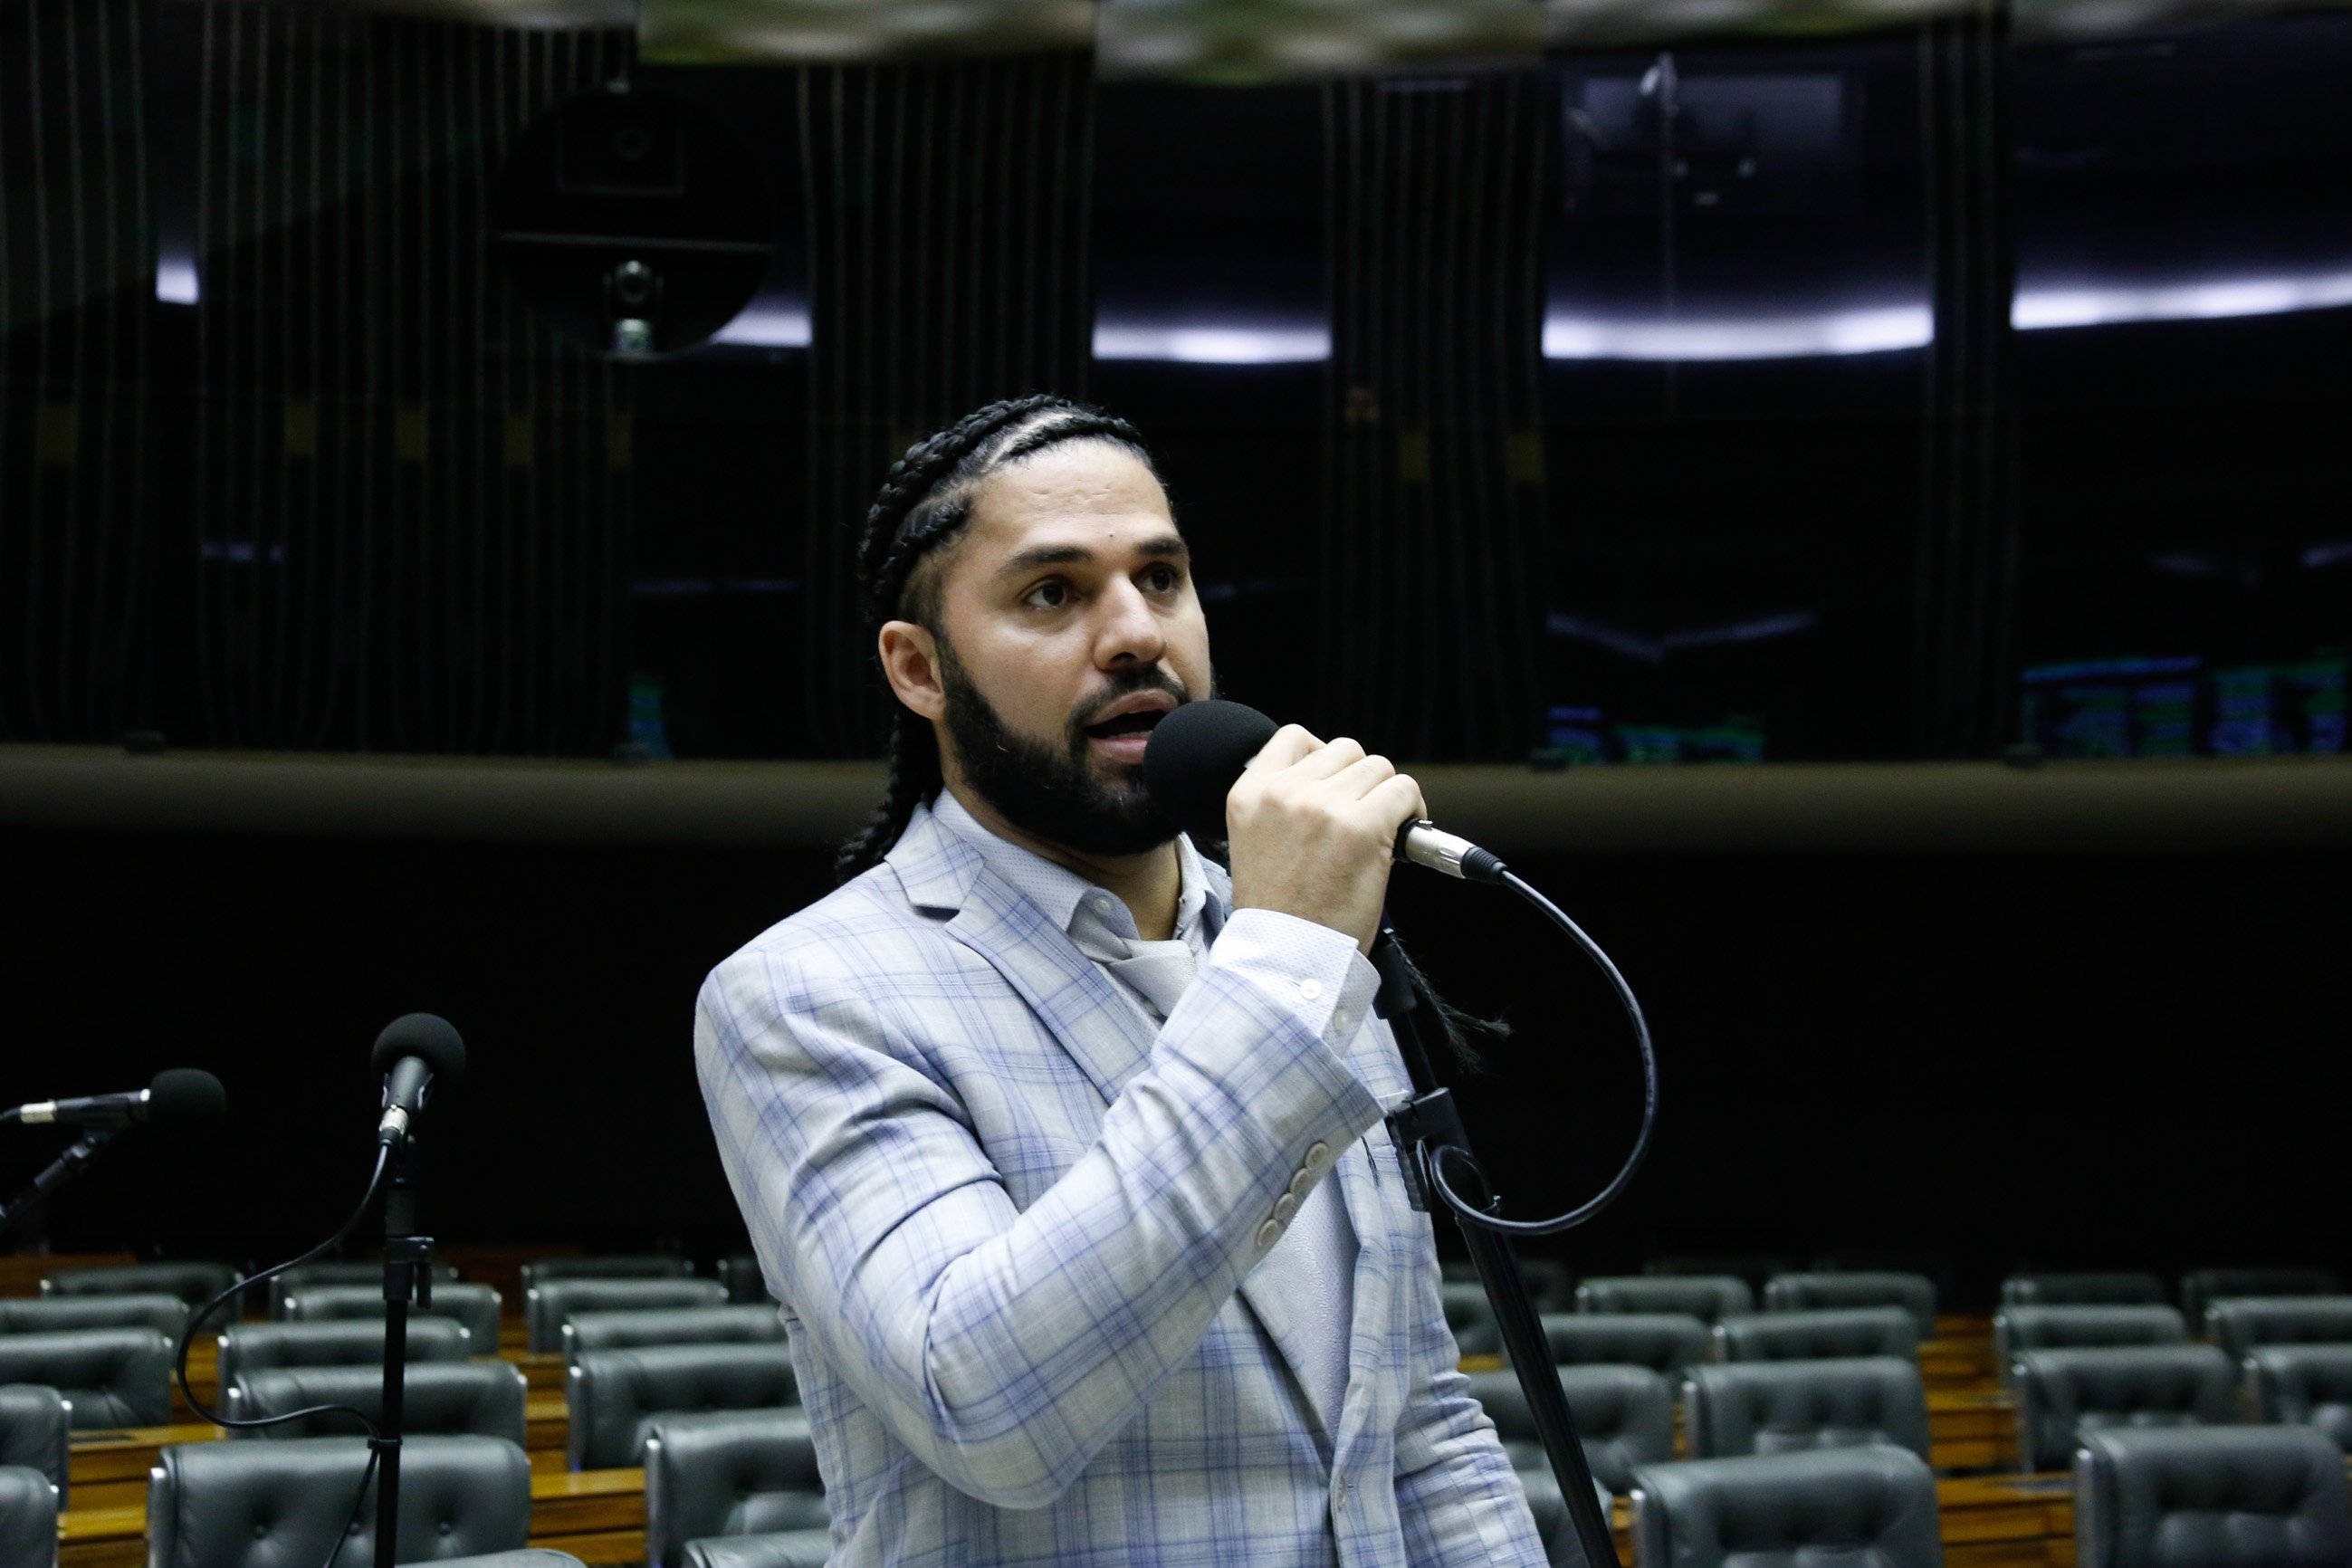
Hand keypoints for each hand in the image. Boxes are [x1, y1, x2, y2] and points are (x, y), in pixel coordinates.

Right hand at [1224, 725, 1426, 953]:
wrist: (1287, 956)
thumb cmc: (1281, 911)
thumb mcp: (1256, 839)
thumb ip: (1285, 800)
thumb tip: (1336, 777)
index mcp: (1249, 793)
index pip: (1294, 737)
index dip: (1324, 757)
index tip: (1337, 785)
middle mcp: (1283, 792)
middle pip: (1345, 749)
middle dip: (1360, 781)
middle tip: (1362, 817)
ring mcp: (1322, 806)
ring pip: (1378, 767)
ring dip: (1386, 795)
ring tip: (1383, 829)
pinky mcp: (1361, 827)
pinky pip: (1403, 791)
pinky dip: (1412, 810)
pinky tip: (1403, 835)